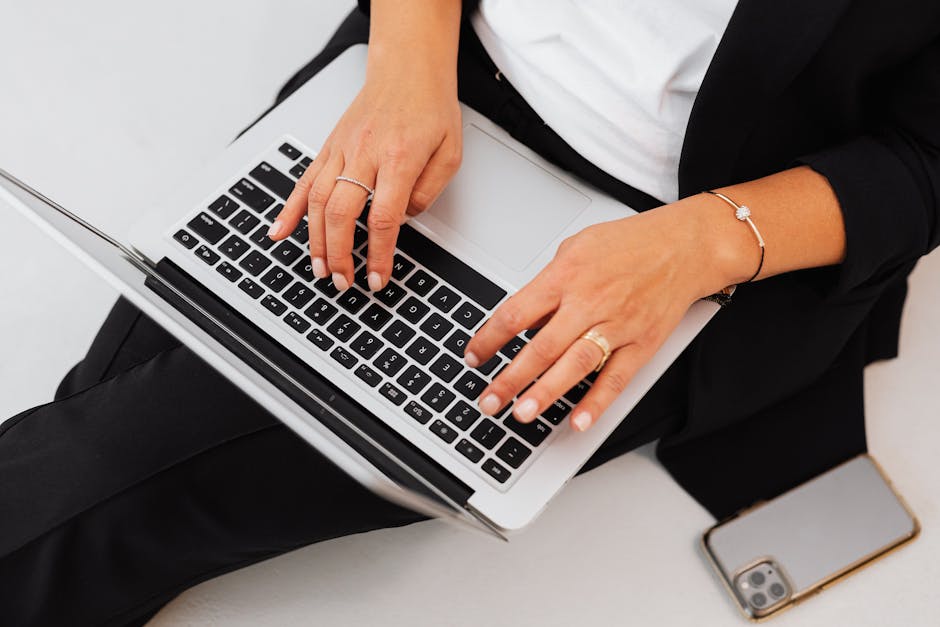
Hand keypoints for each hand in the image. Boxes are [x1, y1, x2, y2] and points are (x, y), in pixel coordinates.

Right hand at [269, 55, 461, 291]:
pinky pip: (303, 180)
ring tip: (320, 269)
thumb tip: (403, 220)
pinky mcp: (329, 146)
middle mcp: (364, 153)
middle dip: (340, 254)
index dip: (379, 254)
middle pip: (341, 213)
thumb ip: (429, 191)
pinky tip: (279, 231)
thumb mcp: (450, 153)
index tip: (377, 278)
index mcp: (398, 157)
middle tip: (343, 281)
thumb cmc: (430, 107)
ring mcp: (341, 149)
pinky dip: (288, 209)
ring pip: (317, 201)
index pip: (383, 217)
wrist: (408, 68)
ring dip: (315, 241)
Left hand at [463, 198, 742, 431]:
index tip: (474, 357)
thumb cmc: (629, 243)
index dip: (489, 339)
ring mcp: (616, 325)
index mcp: (565, 276)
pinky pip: (616, 378)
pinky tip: (577, 421)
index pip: (516, 314)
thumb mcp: (575, 248)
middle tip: (488, 401)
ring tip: (522, 414)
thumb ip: (548, 284)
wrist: (683, 246)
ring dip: (546, 393)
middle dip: (510, 378)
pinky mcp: (641, 343)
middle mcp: (589, 302)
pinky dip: (597, 402)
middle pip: (540, 347)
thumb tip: (524, 319)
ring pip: (575, 365)